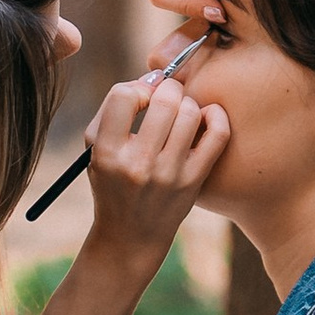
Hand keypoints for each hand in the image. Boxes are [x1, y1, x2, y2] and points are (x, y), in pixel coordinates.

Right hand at [80, 64, 229, 279]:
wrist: (130, 236)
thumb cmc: (113, 182)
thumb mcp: (96, 150)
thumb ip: (115, 110)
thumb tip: (152, 78)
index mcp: (108, 153)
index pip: (124, 95)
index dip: (135, 88)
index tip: (139, 100)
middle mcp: (139, 164)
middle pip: (164, 100)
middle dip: (167, 89)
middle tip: (165, 97)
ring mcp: (170, 174)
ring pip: (191, 113)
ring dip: (187, 104)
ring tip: (180, 114)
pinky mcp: (194, 181)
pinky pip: (217, 134)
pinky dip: (216, 116)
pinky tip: (207, 116)